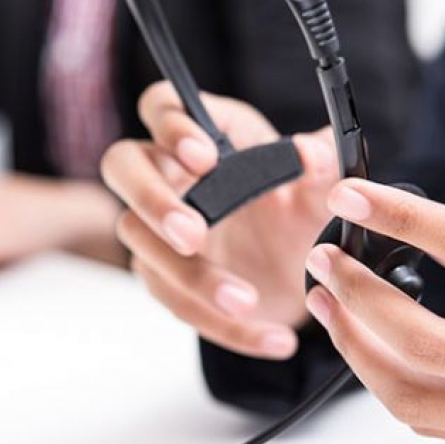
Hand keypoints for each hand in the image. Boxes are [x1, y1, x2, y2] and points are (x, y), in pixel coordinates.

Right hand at [101, 82, 336, 360]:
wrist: (302, 272)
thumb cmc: (300, 209)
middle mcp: (170, 174)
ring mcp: (157, 227)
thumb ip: (321, 165)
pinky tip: (271, 337)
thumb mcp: (320, 189)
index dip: (172, 127)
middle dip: (153, 200)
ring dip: (191, 276)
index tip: (203, 157)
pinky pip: (175, 300)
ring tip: (246, 301)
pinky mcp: (163, 276)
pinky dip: (221, 324)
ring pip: (139, 242)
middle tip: (192, 234)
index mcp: (206, 133)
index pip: (161, 106)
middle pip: (123, 166)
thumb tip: (311, 151)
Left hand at [305, 178, 444, 443]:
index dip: (409, 222)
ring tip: (329, 303)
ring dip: (356, 347)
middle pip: (433, 343)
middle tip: (326, 258)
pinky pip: (433, 422)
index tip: (354, 200)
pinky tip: (368, 345)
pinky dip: (386, 380)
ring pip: (417, 397)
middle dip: (360, 296)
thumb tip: (434, 232)